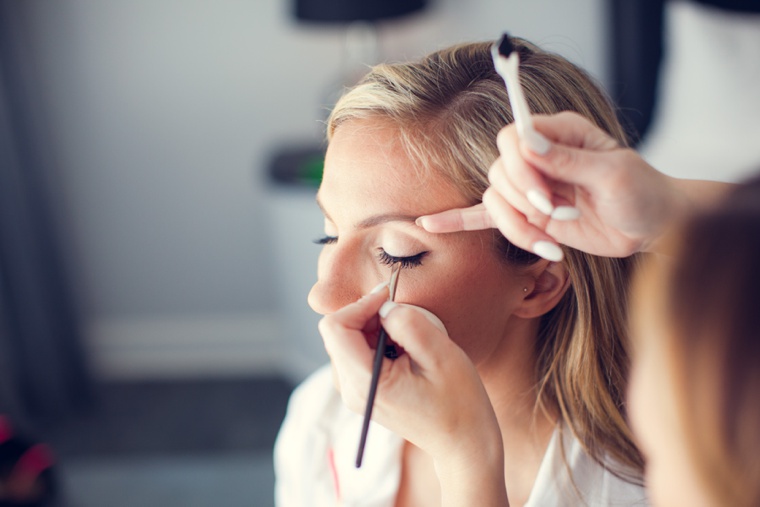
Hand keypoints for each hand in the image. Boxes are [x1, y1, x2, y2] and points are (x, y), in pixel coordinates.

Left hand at [319, 288, 507, 505]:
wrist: (464, 442)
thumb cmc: (459, 402)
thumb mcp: (441, 355)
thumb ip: (409, 324)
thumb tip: (384, 306)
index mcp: (367, 383)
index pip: (335, 328)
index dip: (359, 304)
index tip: (388, 297)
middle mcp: (352, 390)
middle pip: (338, 332)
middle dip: (366, 315)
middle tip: (403, 317)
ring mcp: (355, 393)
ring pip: (346, 340)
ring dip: (373, 327)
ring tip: (408, 338)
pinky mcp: (363, 391)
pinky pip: (357, 352)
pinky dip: (376, 340)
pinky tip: (404, 350)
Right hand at [417, 112, 686, 258]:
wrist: (651, 226)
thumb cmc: (641, 192)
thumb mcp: (613, 174)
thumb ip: (570, 160)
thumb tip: (530, 144)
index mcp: (560, 135)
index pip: (515, 137)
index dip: (521, 166)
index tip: (545, 193)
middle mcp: (540, 158)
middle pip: (500, 172)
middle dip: (525, 202)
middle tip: (560, 215)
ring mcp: (531, 189)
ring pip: (495, 202)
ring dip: (521, 228)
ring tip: (553, 241)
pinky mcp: (528, 216)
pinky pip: (486, 216)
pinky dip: (458, 220)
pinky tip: (430, 225)